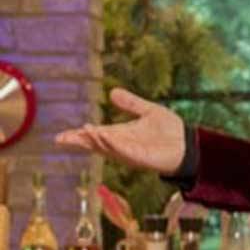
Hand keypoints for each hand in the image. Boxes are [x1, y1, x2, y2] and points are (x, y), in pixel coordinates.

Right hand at [55, 88, 185, 174]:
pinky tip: (104, 136)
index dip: (78, 136)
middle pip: (96, 144)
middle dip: (80, 142)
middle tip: (62, 138)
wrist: (189, 144)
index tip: (60, 137)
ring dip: (95, 140)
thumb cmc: (170, 131)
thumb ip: (131, 103)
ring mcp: (130, 153)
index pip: (95, 135)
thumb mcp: (148, 111)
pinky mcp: (141, 158)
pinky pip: (124, 151)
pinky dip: (113, 145)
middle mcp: (121, 145)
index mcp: (121, 134)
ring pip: (107, 148)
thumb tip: (113, 91)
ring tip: (84, 131)